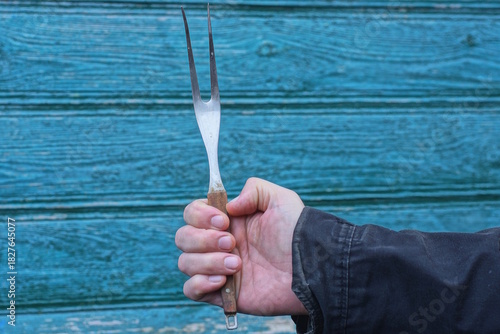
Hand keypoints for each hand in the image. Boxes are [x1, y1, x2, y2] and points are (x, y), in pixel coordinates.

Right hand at [176, 177, 307, 315]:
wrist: (310, 267)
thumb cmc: (297, 232)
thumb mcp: (279, 199)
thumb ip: (253, 189)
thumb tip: (229, 205)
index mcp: (227, 221)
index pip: (192, 213)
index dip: (200, 215)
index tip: (224, 220)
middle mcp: (219, 243)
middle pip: (183, 237)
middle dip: (203, 239)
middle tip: (232, 242)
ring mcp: (219, 268)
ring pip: (185, 262)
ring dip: (208, 261)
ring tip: (238, 264)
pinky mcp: (223, 293)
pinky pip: (191, 290)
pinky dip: (200, 283)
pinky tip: (224, 280)